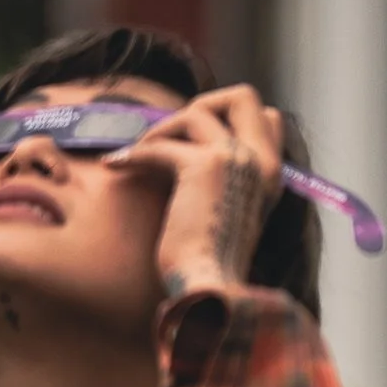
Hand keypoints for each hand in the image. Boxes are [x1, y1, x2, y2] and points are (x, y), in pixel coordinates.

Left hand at [111, 82, 286, 302]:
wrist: (209, 290)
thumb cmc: (212, 265)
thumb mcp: (232, 216)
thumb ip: (231, 183)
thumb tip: (212, 153)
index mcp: (272, 175)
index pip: (269, 117)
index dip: (231, 119)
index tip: (194, 140)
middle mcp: (261, 162)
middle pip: (243, 95)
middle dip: (202, 105)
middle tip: (173, 137)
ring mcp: (236, 160)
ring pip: (196, 112)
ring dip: (162, 131)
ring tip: (140, 157)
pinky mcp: (202, 167)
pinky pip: (159, 145)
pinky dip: (132, 154)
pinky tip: (114, 166)